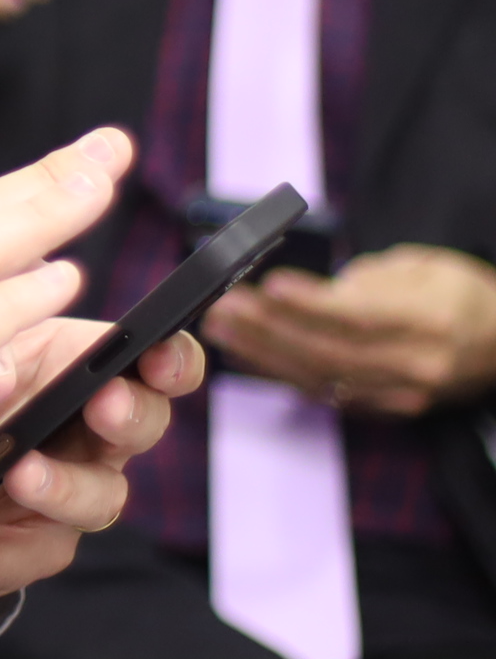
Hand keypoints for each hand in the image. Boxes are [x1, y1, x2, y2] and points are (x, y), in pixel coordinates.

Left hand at [0, 323, 201, 596]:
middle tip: (104, 406)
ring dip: (60, 488)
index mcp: (81, 371)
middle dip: (128, 416)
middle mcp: (90, 435)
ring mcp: (65, 494)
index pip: (154, 363)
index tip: (158, 357)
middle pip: (141, 427)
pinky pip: (9, 558)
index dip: (170, 360)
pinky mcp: (22, 547)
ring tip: (19, 474)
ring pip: (96, 501)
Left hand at [202, 244, 495, 416]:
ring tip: (220, 328)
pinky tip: (245, 354)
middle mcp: (418, 365)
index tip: (267, 286)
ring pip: (323, 378)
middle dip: (270, 330)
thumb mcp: (423, 267)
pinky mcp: (387, 409)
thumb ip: (370, 280)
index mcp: (432, 321)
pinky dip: (281, 374)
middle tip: (222, 307)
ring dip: (264, 354)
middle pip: (332, 352)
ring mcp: (402, 394)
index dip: (310, 305)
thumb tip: (313, 292)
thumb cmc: (456, 293)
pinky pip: (327, 394)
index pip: (361, 316)